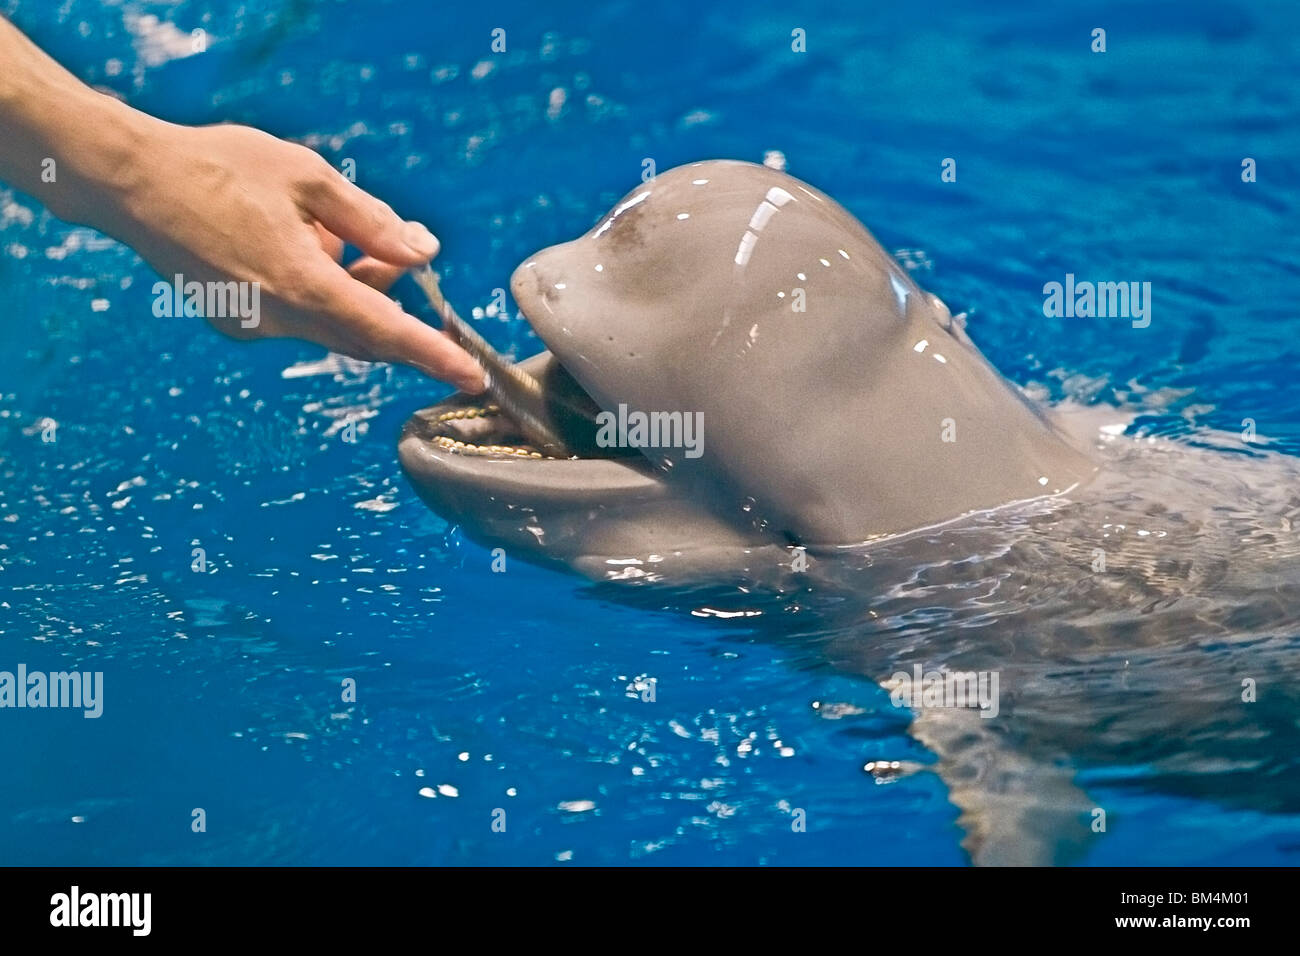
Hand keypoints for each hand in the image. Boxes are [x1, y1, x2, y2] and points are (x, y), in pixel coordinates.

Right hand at [105, 121, 485, 391]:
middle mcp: (277, 317)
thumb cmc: (221, 168)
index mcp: (300, 283)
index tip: (472, 377)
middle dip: (393, 305)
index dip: (432, 355)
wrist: (131, 181)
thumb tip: (424, 255)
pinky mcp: (237, 323)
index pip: (384, 332)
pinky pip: (298, 318)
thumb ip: (373, 221)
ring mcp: (253, 326)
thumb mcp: (309, 178)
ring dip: (353, 291)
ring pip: (331, 324)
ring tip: (329, 232)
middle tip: (397, 254)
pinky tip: (292, 244)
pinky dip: (317, 291)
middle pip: (363, 333)